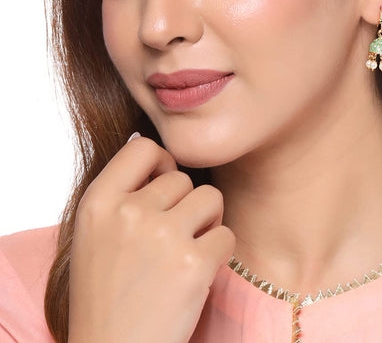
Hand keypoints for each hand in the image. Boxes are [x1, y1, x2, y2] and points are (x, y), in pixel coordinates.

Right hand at [68, 134, 234, 342]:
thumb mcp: (94, 234)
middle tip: (172, 236)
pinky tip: (197, 273)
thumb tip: (162, 155)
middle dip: (185, 203)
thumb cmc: (107, 293)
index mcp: (97, 202)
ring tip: (186, 250)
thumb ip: (123, 193)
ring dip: (207, 221)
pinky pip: (226, 234)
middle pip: (182, 177)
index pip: (142, 148)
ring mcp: (162, 236)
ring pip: (210, 198)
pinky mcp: (193, 263)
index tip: (161, 186)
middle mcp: (128, 213)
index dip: (160, 163)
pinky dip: (218, 252)